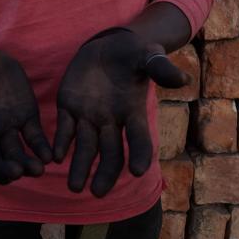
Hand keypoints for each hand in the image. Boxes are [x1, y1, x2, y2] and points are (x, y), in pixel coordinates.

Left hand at [53, 29, 188, 196]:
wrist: (107, 46)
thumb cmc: (132, 53)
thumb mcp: (148, 55)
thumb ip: (160, 67)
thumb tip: (183, 79)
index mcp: (132, 112)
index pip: (139, 138)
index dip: (140, 154)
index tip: (138, 172)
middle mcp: (111, 120)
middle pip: (110, 152)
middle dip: (105, 172)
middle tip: (97, 192)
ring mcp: (88, 116)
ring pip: (85, 147)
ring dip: (80, 166)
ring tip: (74, 187)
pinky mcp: (69, 107)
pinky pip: (64, 129)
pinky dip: (60, 143)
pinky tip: (55, 157)